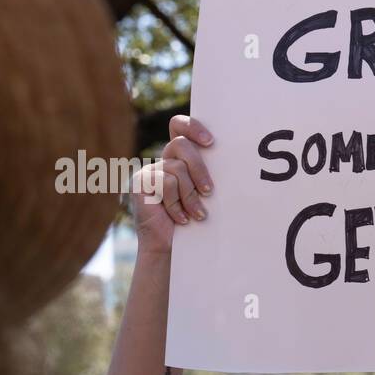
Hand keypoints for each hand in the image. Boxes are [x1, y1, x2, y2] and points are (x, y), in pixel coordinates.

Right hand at [128, 115, 215, 253]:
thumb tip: (233, 160)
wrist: (171, 248)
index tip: (211, 142)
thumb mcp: (204, 193)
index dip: (193, 126)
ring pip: (177, 169)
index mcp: (179, 158)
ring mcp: (149, 171)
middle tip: (209, 191)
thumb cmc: (194, 220)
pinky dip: (177, 204)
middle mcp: (163, 160)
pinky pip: (166, 184)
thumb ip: (207, 174)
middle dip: (199, 168)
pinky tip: (181, 218)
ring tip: (197, 214)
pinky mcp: (140, 184)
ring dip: (190, 195)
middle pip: (180, 144)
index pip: (179, 126)